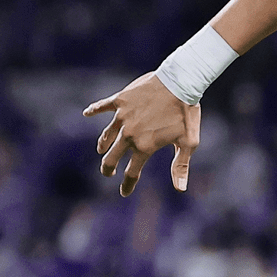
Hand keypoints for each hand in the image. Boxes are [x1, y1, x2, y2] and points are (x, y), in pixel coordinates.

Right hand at [84, 72, 200, 195]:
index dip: (127, 185)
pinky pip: (102, 107)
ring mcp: (122, 117)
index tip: (124, 193)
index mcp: (145, 146)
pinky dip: (94, 110)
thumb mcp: (189, 142)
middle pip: (112, 157)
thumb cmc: (187, 114)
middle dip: (108, 168)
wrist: (180, 83)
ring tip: (101, 150)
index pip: (132, 172)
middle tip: (108, 172)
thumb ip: (181, 166)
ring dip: (103, 145)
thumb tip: (180, 189)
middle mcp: (129, 134)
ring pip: (106, 136)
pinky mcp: (120, 100)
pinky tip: (87, 113)